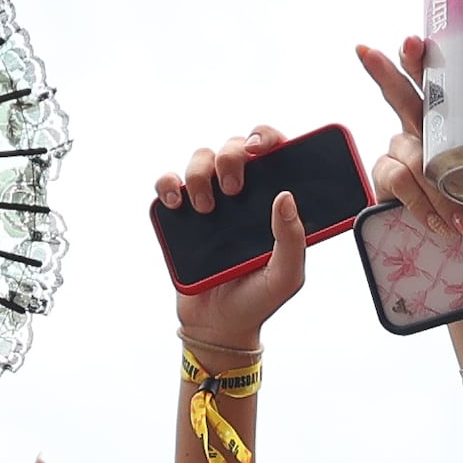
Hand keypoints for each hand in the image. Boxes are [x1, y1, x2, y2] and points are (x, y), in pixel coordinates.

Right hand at [156, 125, 316, 348]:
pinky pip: (169, 183)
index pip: (271, 152)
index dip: (265, 137)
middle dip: (231, 156)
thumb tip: (285, 196)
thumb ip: (293, 239)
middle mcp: (241, 194)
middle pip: (234, 146)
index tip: (260, 147)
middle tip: (233, 190)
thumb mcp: (287, 275)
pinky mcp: (181, 215)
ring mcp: (210, 201)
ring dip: (201, 173)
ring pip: (201, 158)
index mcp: (272, 201)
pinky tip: (178, 203)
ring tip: (206, 210)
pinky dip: (169, 184)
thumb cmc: (259, 299)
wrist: (219, 326)